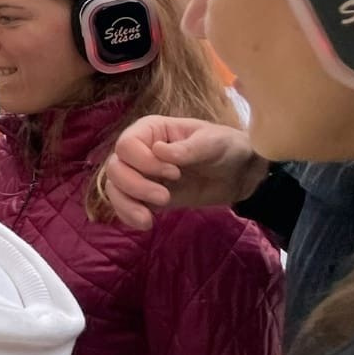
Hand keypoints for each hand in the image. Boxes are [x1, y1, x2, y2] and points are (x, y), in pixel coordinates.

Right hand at [99, 115, 267, 230]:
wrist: (238, 175)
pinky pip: (124, 205)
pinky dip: (128, 216)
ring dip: (127, 204)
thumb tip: (158, 151)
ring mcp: (140, 174)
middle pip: (115, 168)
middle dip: (135, 186)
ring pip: (114, 188)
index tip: (174, 173)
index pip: (126, 145)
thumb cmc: (225, 148)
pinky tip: (146, 224)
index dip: (143, 162)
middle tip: (165, 198)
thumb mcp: (213, 143)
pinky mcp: (145, 196)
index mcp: (150, 131)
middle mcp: (139, 151)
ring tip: (148, 221)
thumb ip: (188, 148)